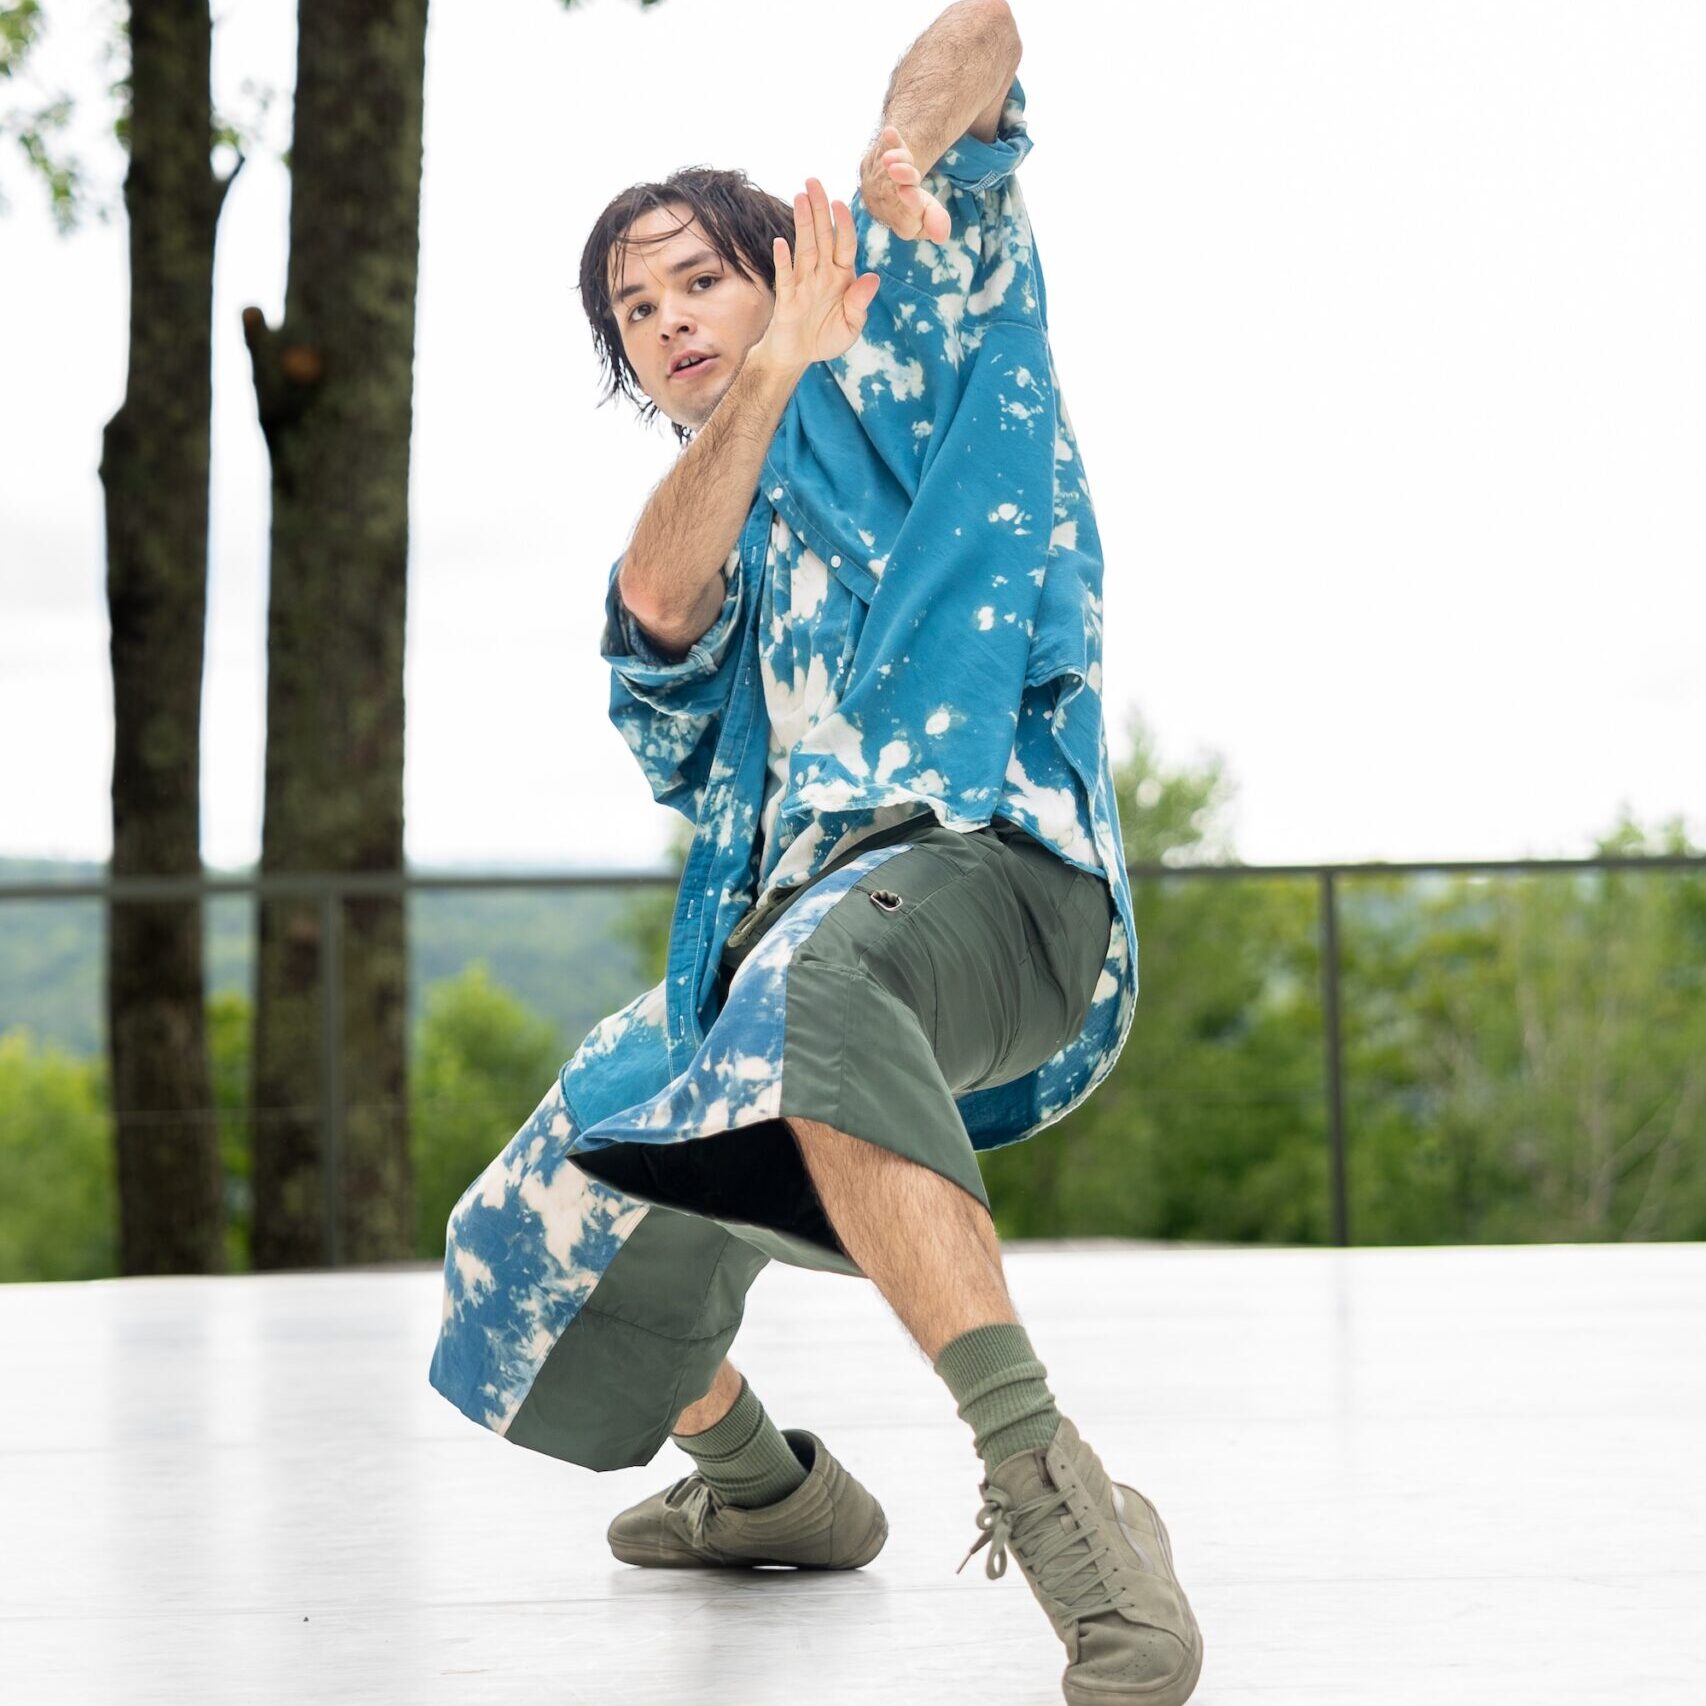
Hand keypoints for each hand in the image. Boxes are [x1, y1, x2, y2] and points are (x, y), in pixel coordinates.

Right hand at [757, 177, 880, 373]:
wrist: (799, 356)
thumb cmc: (826, 338)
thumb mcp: (851, 326)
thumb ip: (860, 304)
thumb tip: (872, 278)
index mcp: (841, 277)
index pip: (844, 244)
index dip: (843, 224)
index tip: (840, 203)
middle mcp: (822, 273)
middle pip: (822, 236)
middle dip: (819, 208)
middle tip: (813, 181)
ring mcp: (803, 283)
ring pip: (804, 248)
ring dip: (803, 223)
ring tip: (800, 197)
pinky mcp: (787, 298)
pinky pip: (786, 276)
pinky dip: (783, 260)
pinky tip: (780, 242)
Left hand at [859, 124, 950, 243]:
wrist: (889, 194)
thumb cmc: (915, 208)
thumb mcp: (929, 216)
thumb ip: (935, 222)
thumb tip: (941, 237)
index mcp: (903, 221)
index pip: (907, 212)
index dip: (910, 202)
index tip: (907, 191)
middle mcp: (887, 203)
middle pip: (896, 188)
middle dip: (901, 176)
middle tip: (896, 168)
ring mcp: (879, 182)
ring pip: (889, 169)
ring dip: (896, 158)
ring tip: (891, 154)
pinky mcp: (878, 163)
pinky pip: (883, 150)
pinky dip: (889, 142)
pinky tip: (889, 133)